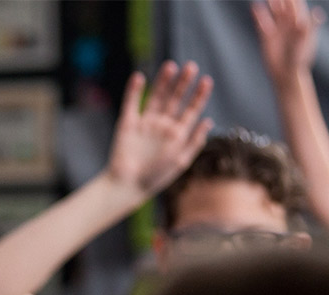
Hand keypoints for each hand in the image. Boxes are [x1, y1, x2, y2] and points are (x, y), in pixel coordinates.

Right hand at [104, 61, 213, 198]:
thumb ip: (194, 141)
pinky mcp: (127, 124)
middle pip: (175, 99)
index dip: (199, 95)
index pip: (192, 110)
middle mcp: (163, 125)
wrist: (127, 186)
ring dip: (163, 82)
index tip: (206, 81)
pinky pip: (131, 104)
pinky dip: (134, 91)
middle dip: (183, 84)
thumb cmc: (155, 177)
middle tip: (191, 67)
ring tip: (171, 66)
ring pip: (156, 97)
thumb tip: (208, 121)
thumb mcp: (181, 161)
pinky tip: (140, 77)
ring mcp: (145, 123)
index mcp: (178, 134)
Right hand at [255, 0, 325, 85]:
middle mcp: (289, 23)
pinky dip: (258, 14)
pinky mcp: (266, 36)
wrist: (286, 73)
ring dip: (271, 2)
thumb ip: (309, 26)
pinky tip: (255, 6)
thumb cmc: (299, 58)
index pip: (296, 4)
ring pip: (274, 11)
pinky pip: (262, 22)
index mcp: (300, 22)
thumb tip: (316, 12)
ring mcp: (278, 29)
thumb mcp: (307, 41)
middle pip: (284, 5)